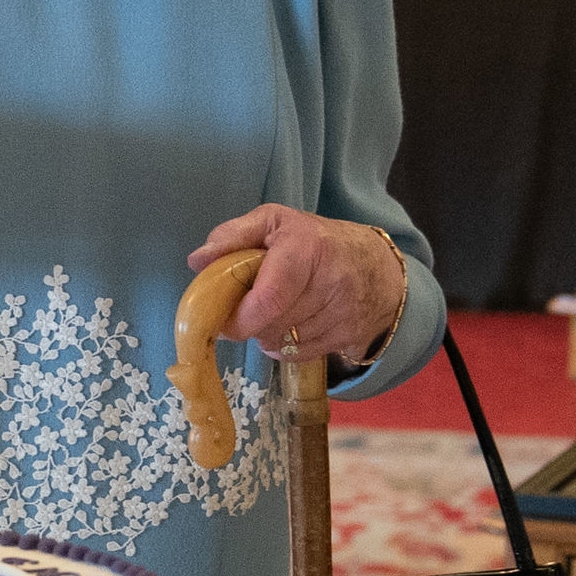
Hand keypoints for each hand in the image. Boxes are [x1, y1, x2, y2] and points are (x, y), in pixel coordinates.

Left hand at [189, 205, 408, 361]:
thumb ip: (233, 236)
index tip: (226, 320)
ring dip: (269, 334)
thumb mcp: (274, 221)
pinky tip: (291, 325)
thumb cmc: (315, 240)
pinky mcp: (351, 335)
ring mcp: (345, 312)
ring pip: (284, 343)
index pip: (269, 298)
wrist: (378, 266)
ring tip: (275, 311)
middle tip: (248, 309)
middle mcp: (332, 280)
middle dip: (251, 323)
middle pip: (273, 325)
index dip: (242, 317)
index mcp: (307, 246)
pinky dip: (286, 346)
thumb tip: (197, 260)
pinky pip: (301, 354)